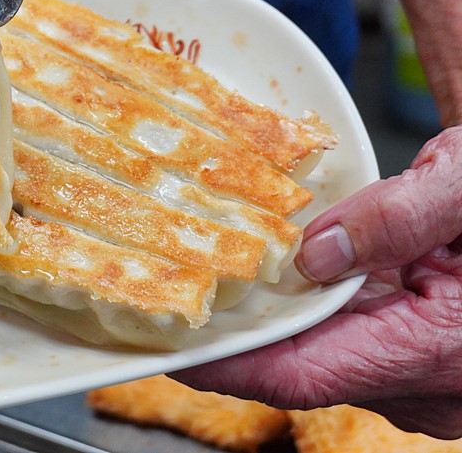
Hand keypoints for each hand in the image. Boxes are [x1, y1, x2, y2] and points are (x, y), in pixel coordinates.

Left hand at [172, 126, 461, 439]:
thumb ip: (398, 217)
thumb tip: (313, 253)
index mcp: (440, 350)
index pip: (300, 375)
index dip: (228, 364)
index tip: (170, 349)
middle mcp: (432, 387)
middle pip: (304, 369)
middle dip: (242, 335)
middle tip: (176, 297)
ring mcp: (429, 384)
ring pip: (325, 360)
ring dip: (278, 324)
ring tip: (219, 283)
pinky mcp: (424, 367)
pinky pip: (351, 350)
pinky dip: (313, 320)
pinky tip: (286, 284)